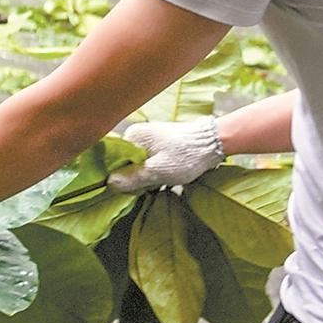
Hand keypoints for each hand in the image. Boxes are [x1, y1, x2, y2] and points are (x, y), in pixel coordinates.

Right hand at [107, 118, 225, 193]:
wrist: (214, 143)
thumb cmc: (187, 156)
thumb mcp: (158, 171)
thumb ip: (132, 178)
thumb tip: (109, 183)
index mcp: (132, 136)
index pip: (114, 161)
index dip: (122, 177)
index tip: (136, 186)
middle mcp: (137, 135)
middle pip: (126, 164)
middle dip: (137, 178)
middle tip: (154, 185)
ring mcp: (148, 140)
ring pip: (138, 166)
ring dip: (148, 178)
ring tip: (163, 181)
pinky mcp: (159, 146)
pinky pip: (148, 163)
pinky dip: (155, 173)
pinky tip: (165, 179)